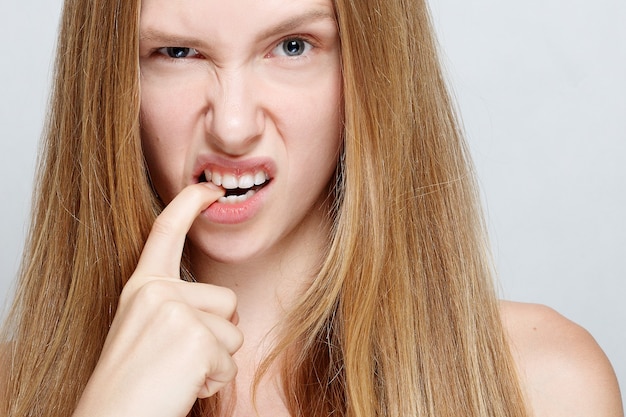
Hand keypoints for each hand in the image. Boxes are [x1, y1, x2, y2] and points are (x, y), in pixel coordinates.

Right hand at [73, 183, 242, 416]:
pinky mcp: (195, 340)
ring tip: (178, 375)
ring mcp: (176, 312)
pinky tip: (183, 388)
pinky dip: (214, 382)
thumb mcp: (145, 330)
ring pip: (234, 333)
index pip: (166, 232)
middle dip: (216, 335)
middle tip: (177, 360)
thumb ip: (176, 306)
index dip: (189, 204)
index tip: (210, 188)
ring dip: (215, 361)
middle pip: (227, 300)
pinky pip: (231, 362)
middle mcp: (157, 292)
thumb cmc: (131, 384)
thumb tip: (228, 307)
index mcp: (142, 287)